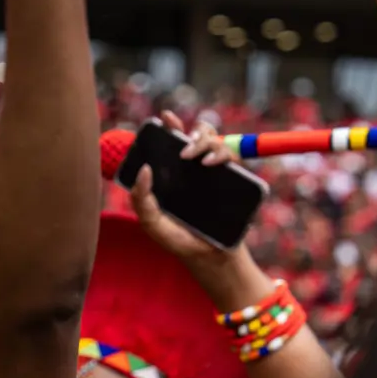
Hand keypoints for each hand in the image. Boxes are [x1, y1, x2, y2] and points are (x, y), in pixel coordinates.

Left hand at [129, 112, 271, 308]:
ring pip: (215, 141)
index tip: (165, 118)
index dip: (170, 127)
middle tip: (182, 146)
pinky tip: (211, 163)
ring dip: (204, 141)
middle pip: (197, 137)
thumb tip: (144, 170)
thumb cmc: (180, 241)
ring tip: (195, 158)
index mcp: (175, 177)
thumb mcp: (152, 223)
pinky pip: (232, 155)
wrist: (212, 259)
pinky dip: (221, 153)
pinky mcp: (235, 180)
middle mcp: (196, 172)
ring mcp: (216, 175)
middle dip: (190, 132)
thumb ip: (141, 199)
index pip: (173, 145)